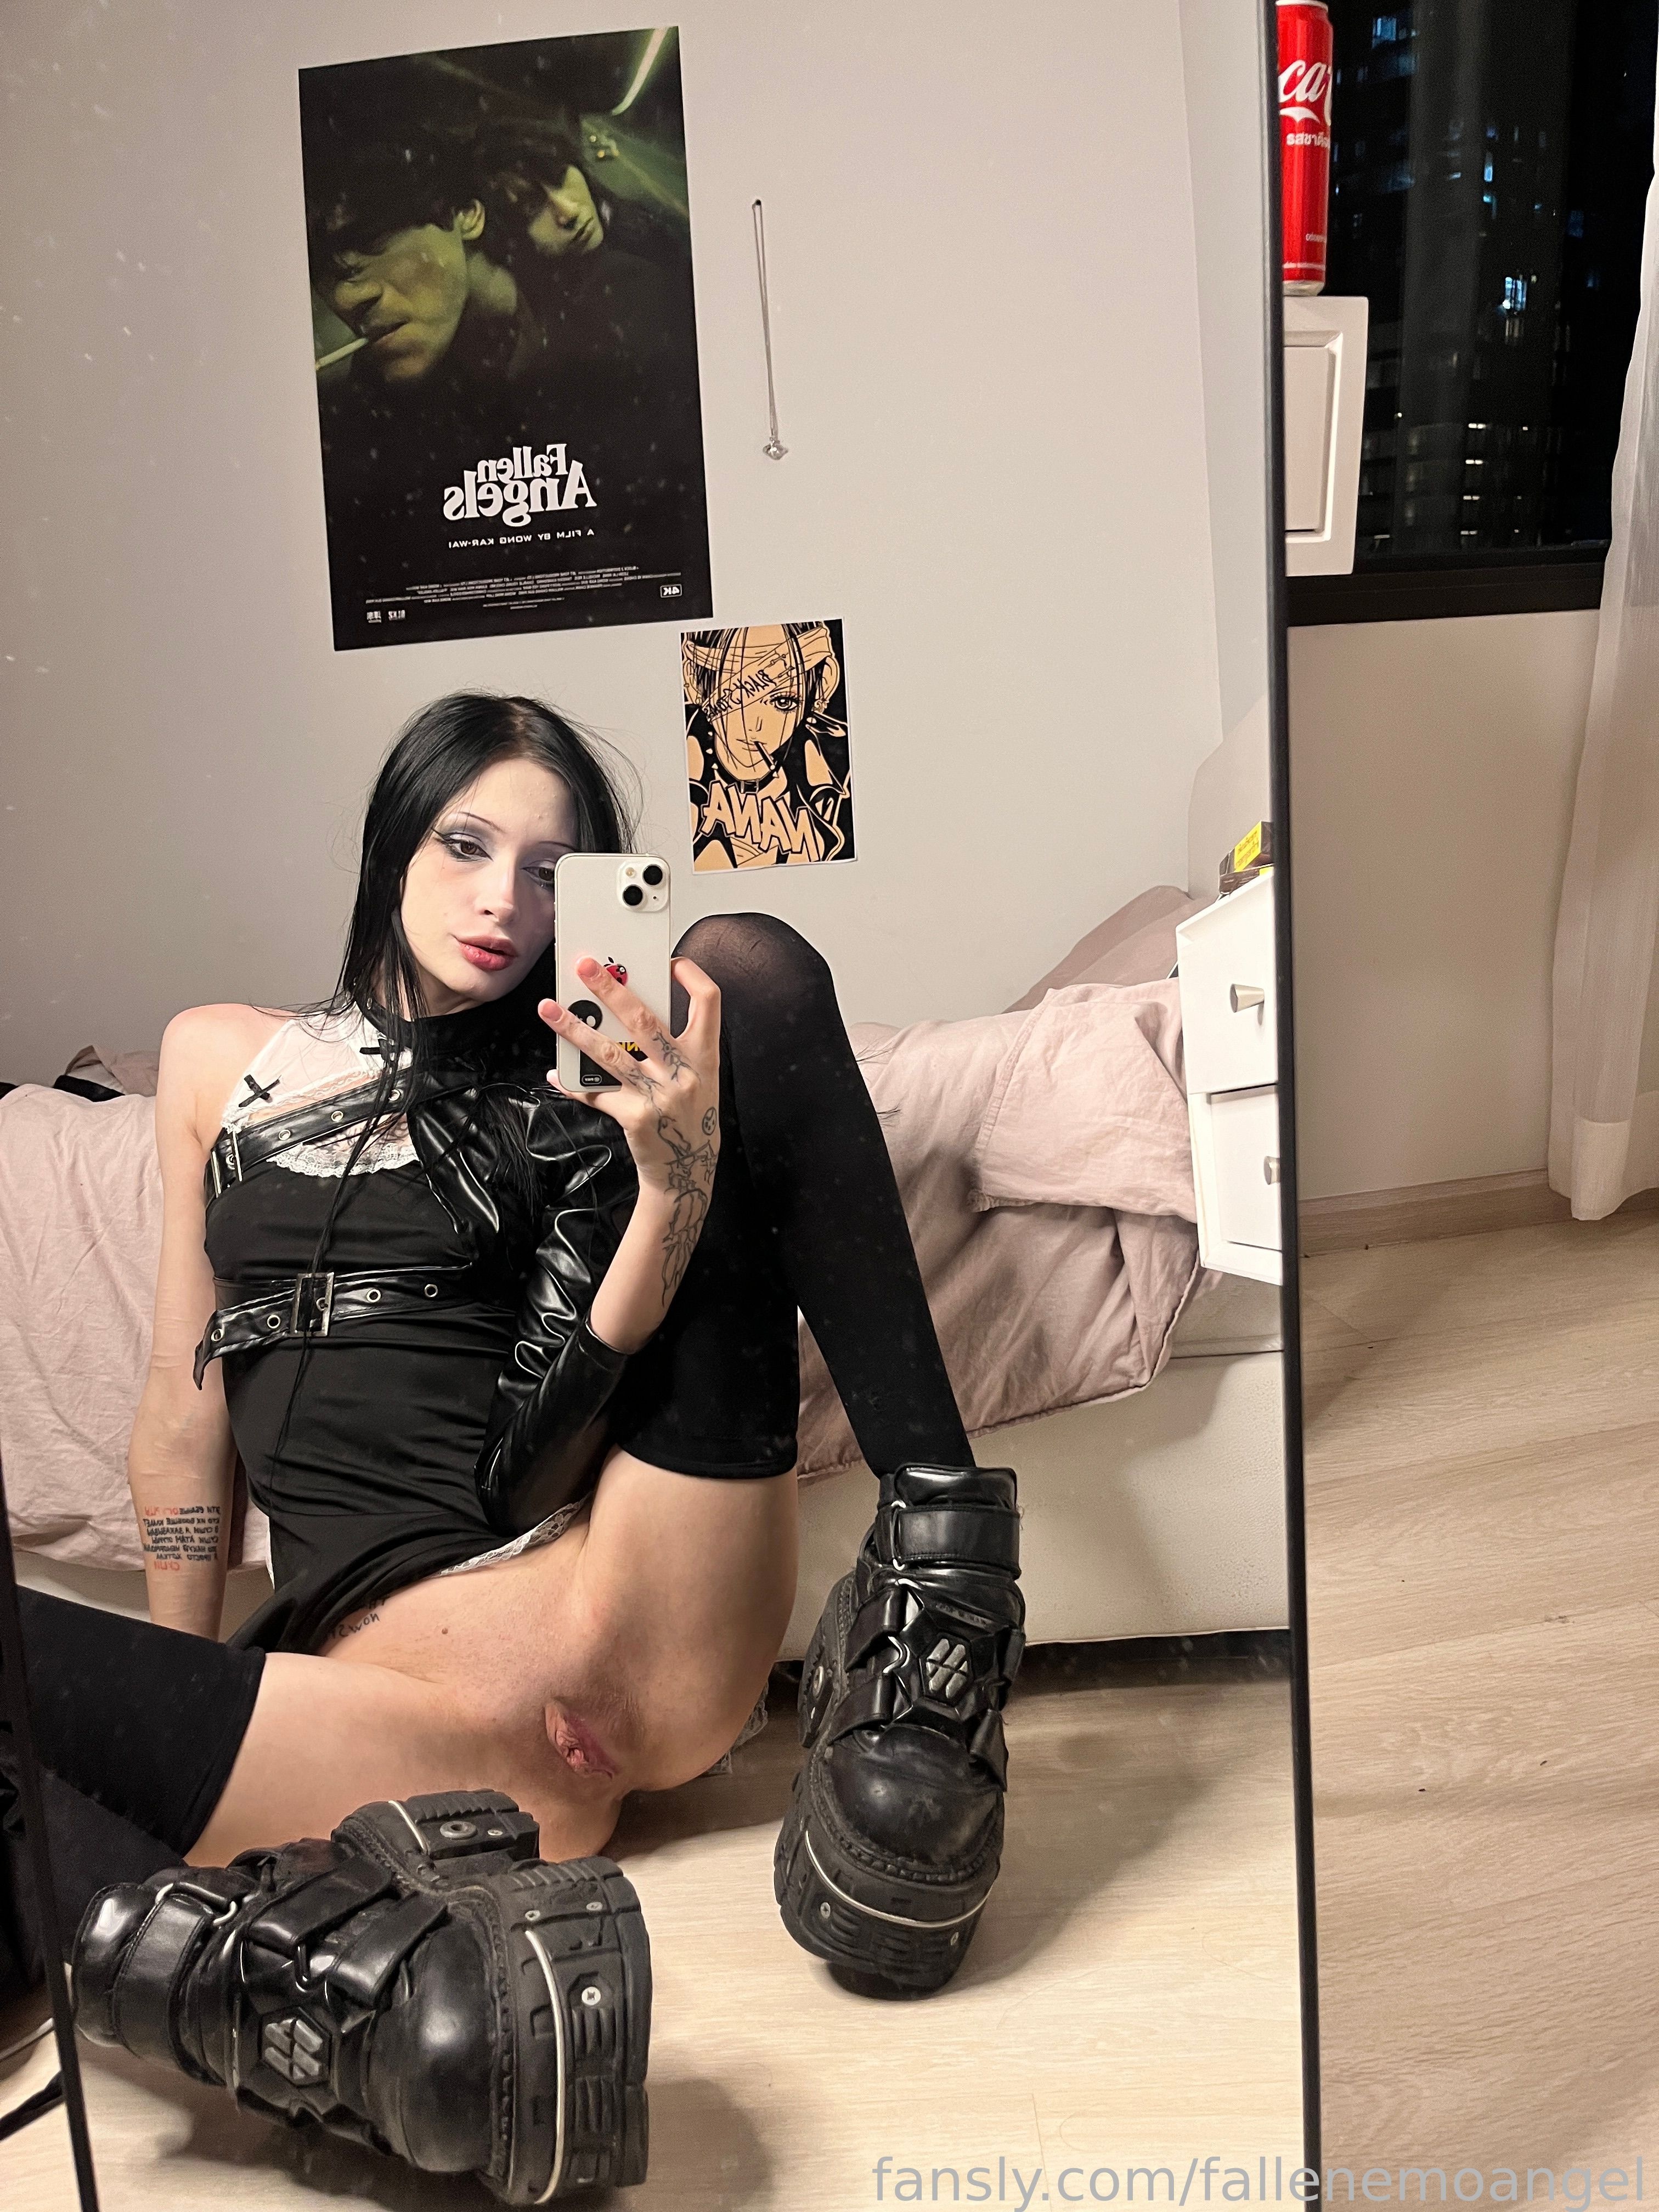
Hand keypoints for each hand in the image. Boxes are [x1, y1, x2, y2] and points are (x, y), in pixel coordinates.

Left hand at [539, 956, 720, 1305]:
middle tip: (585, 966)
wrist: (687, 1173)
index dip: (691, 976)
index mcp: (705, 1057)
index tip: (669, 961)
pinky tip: (557, 1073)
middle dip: (612, 988)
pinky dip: (574, 1084)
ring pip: (611, 1053)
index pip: (709, 1002)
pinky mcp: (636, 1117)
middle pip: (646, 1019)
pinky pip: (597, 1093)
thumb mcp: (696, 1080)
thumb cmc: (688, 1120)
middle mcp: (686, 1073)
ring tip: (550, 1009)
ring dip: (576, 1028)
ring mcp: (661, 1096)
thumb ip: (673, 1048)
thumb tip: (628, 1012)